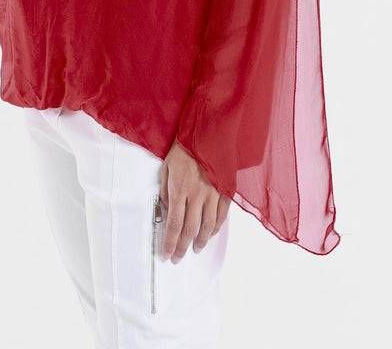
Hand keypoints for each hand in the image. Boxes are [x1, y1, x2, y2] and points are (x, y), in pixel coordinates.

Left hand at [159, 142, 229, 263]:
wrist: (208, 132)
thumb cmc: (185, 148)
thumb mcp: (167, 167)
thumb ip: (166, 191)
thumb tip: (167, 211)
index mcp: (180, 189)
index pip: (174, 224)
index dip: (170, 243)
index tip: (167, 254)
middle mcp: (197, 194)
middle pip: (190, 229)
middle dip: (183, 247)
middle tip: (178, 258)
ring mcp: (213, 193)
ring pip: (208, 226)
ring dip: (201, 241)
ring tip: (195, 249)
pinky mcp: (225, 190)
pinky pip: (221, 215)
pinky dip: (216, 228)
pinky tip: (210, 233)